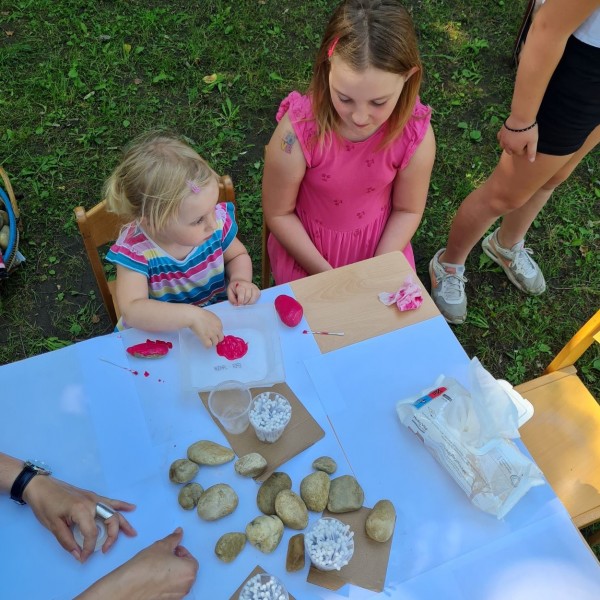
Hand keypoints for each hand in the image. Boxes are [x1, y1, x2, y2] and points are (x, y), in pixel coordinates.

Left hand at [22, 475, 135, 562]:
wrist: (41, 486)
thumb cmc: (45, 505)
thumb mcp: (53, 526)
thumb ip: (67, 541)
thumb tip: (78, 555)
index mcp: (82, 510)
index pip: (92, 533)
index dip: (89, 548)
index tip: (83, 558)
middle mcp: (93, 503)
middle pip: (110, 520)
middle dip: (111, 537)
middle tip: (105, 551)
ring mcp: (95, 498)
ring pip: (114, 511)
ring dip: (124, 523)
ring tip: (132, 533)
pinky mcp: (93, 496)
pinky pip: (111, 502)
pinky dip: (122, 505)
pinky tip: (131, 508)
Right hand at [76, 528, 198, 599]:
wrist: (128, 586)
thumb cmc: (146, 566)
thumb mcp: (162, 546)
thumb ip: (174, 538)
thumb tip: (179, 532)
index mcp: (189, 571)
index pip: (191, 558)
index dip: (180, 551)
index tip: (170, 550)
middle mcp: (186, 586)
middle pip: (186, 570)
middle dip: (176, 562)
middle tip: (163, 557)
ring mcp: (176, 596)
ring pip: (178, 580)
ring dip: (171, 572)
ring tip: (156, 567)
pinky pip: (170, 589)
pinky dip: (165, 583)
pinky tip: (153, 578)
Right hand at [188, 306, 223, 347]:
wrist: (194, 316)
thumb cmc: (200, 314)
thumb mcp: (211, 316)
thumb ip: (214, 323)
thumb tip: (212, 328)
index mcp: (219, 323)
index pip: (221, 332)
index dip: (216, 333)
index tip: (212, 333)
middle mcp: (217, 329)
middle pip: (220, 339)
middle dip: (216, 339)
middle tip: (210, 339)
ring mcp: (212, 334)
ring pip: (215, 343)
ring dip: (211, 343)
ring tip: (206, 340)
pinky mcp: (206, 338)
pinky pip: (209, 345)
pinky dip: (207, 345)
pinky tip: (204, 342)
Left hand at [227, 280, 260, 305]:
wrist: (240, 282)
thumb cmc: (234, 289)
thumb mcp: (229, 292)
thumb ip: (231, 298)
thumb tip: (236, 304)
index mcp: (240, 285)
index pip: (241, 293)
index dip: (240, 301)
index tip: (238, 304)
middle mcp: (248, 285)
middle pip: (248, 296)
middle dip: (244, 302)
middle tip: (241, 304)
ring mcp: (254, 287)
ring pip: (253, 297)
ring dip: (249, 303)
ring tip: (245, 303)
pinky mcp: (257, 290)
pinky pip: (257, 297)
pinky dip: (253, 301)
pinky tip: (249, 301)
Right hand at [497, 115, 537, 161]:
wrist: (521, 117)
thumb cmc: (529, 129)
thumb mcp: (533, 141)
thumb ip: (532, 152)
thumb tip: (531, 161)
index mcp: (515, 149)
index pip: (520, 153)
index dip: (525, 149)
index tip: (529, 143)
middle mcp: (507, 146)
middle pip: (510, 151)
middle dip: (515, 149)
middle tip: (522, 142)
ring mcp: (503, 139)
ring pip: (503, 146)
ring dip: (507, 146)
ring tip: (514, 141)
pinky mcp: (501, 132)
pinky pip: (499, 138)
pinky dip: (502, 139)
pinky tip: (506, 136)